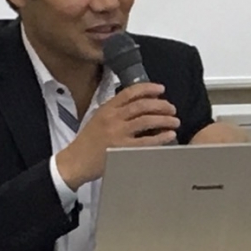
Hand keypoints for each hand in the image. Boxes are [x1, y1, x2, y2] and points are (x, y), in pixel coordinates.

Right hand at [55, 82, 178, 188]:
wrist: (75, 161)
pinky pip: (147, 141)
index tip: (161, 89)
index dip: (148, 88)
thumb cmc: (88, 141)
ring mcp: (118, 133)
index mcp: (107, 109)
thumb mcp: (99, 118)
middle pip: (142, 105)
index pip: (130, 92)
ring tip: (174, 121)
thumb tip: (140, 102)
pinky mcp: (122, 149)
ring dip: (164, 119)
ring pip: (147, 120)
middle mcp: (113, 118)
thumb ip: (116, 110)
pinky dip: (161, 137)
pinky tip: (170, 135)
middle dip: (161, 105)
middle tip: (172, 108)